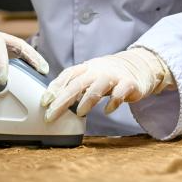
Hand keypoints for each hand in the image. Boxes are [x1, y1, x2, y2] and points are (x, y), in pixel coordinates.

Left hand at [41, 47, 173, 121]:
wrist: (137, 67)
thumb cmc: (107, 75)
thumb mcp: (90, 77)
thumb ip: (74, 87)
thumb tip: (53, 102)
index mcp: (86, 68)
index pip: (67, 75)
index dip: (55, 87)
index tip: (44, 102)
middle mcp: (98, 71)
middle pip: (77, 83)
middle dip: (63, 100)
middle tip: (51, 115)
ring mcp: (114, 77)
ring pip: (98, 86)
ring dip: (87, 99)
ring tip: (79, 113)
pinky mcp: (129, 84)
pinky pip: (120, 93)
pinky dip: (113, 102)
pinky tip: (107, 110)